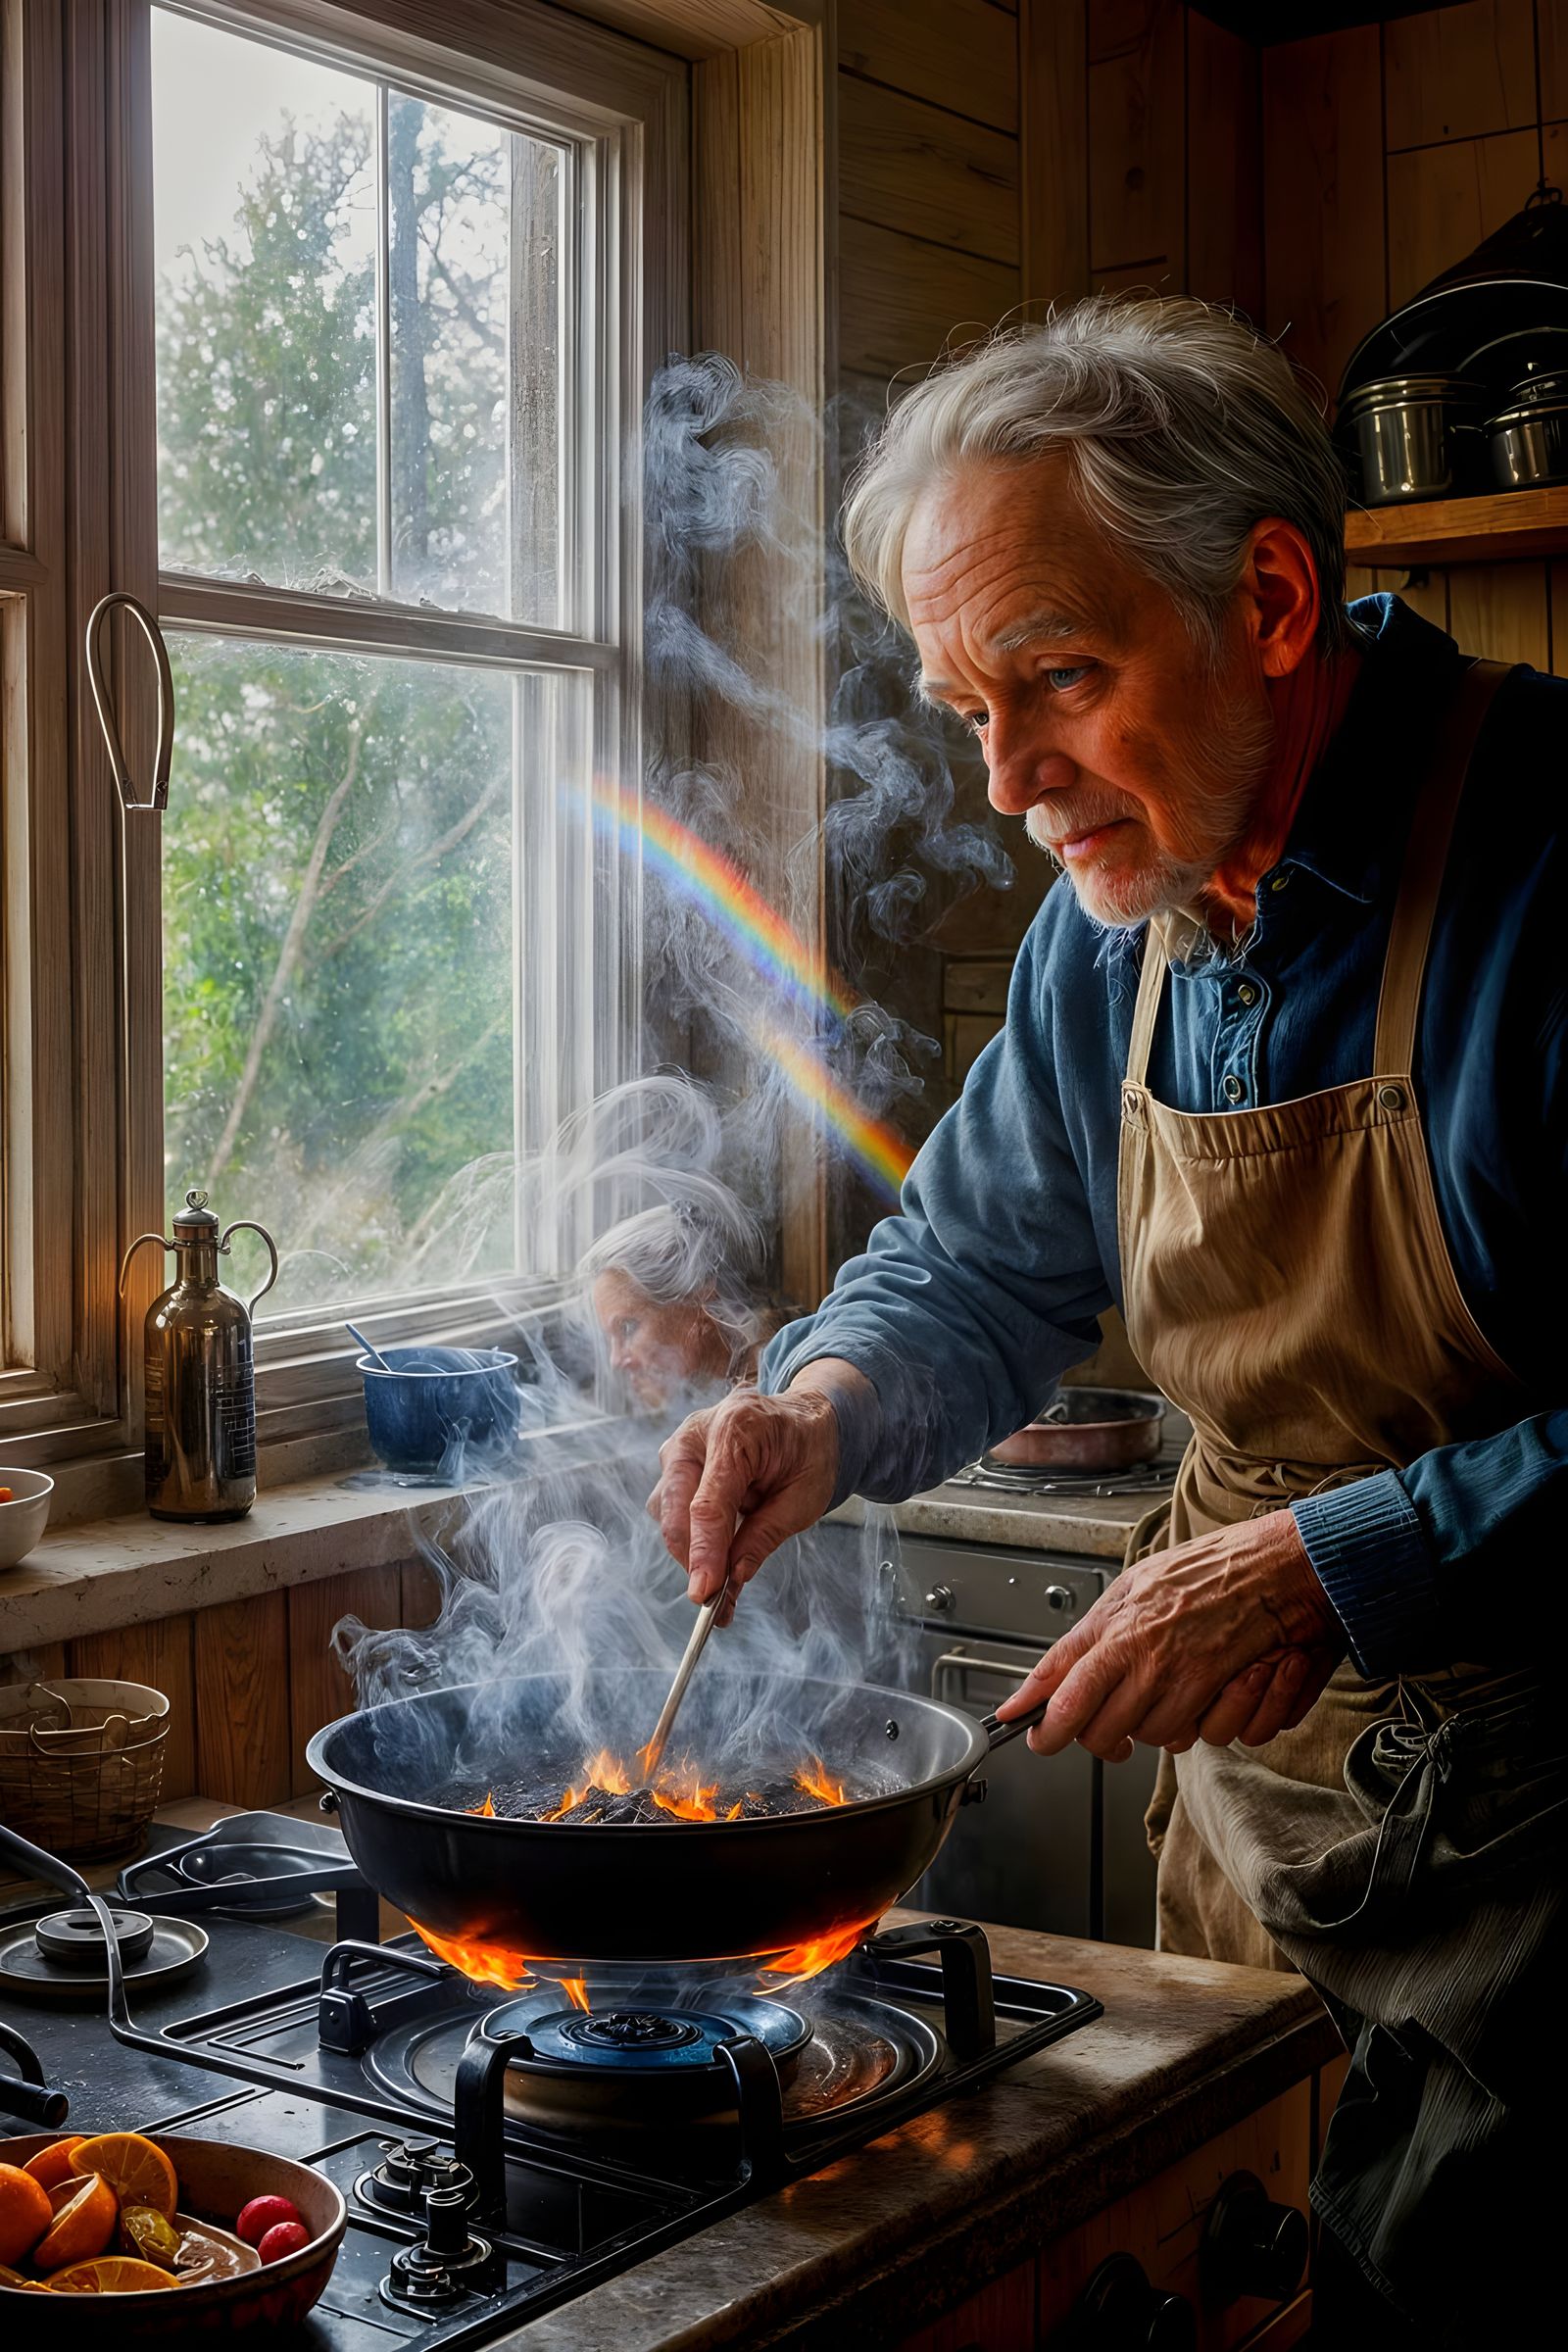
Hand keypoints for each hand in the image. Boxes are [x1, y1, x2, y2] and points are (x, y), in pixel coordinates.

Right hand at [647, 1368, 857, 1609]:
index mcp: (736, 1428)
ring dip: (693, 1550)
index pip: (708, 1503)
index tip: (703, 1594)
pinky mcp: (675, 1465)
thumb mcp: (806, 1496)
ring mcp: (681, 1447)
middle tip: (714, 1599)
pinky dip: (693, 1543)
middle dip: (692, 1557)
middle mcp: (697, 1432)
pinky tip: (716, 1568)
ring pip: (667, 1513)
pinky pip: (672, 1511)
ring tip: (725, 1581)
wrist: (805, 1420)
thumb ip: (766, 1534)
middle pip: (675, 1508)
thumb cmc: (809, 1452)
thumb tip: (732, 1577)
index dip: (704, 1552)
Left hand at [993, 1508, 1343, 1761]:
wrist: (1277, 1565)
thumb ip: (1100, 1626)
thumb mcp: (1139, 1583)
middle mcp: (1138, 1650)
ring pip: (1144, 1737)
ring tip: (1164, 1704)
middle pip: (1092, 1727)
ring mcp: (1175, 1674)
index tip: (1016, 1724)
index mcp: (1114, 1621)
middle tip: (1104, 1735)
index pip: (1057, 1678)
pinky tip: (1201, 1703)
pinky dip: (1196, 1729)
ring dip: (1151, 1731)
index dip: (1034, 1712)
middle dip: (1095, 1740)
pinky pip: (1190, 1737)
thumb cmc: (1212, 1569)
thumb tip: (1065, 1663)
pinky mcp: (1212, 1691)